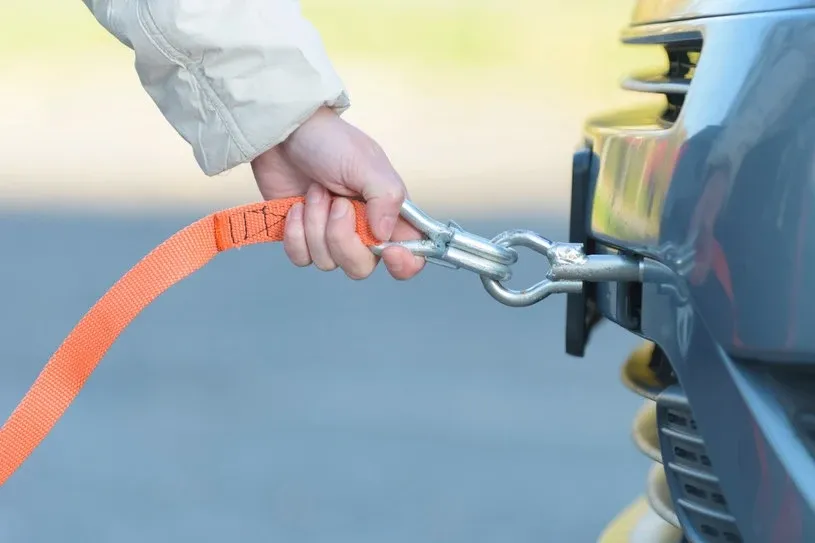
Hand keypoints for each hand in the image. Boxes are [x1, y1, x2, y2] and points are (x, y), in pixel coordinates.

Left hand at [251, 107, 424, 279]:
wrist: (284, 133)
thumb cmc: (329, 141)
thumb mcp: (365, 163)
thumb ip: (385, 198)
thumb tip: (384, 234)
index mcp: (387, 213)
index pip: (411, 253)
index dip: (404, 263)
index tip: (388, 250)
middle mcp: (362, 230)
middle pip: (361, 267)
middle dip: (342, 239)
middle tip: (337, 203)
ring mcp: (330, 237)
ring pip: (327, 262)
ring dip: (315, 225)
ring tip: (314, 193)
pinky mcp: (301, 238)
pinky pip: (301, 258)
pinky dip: (295, 233)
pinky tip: (295, 207)